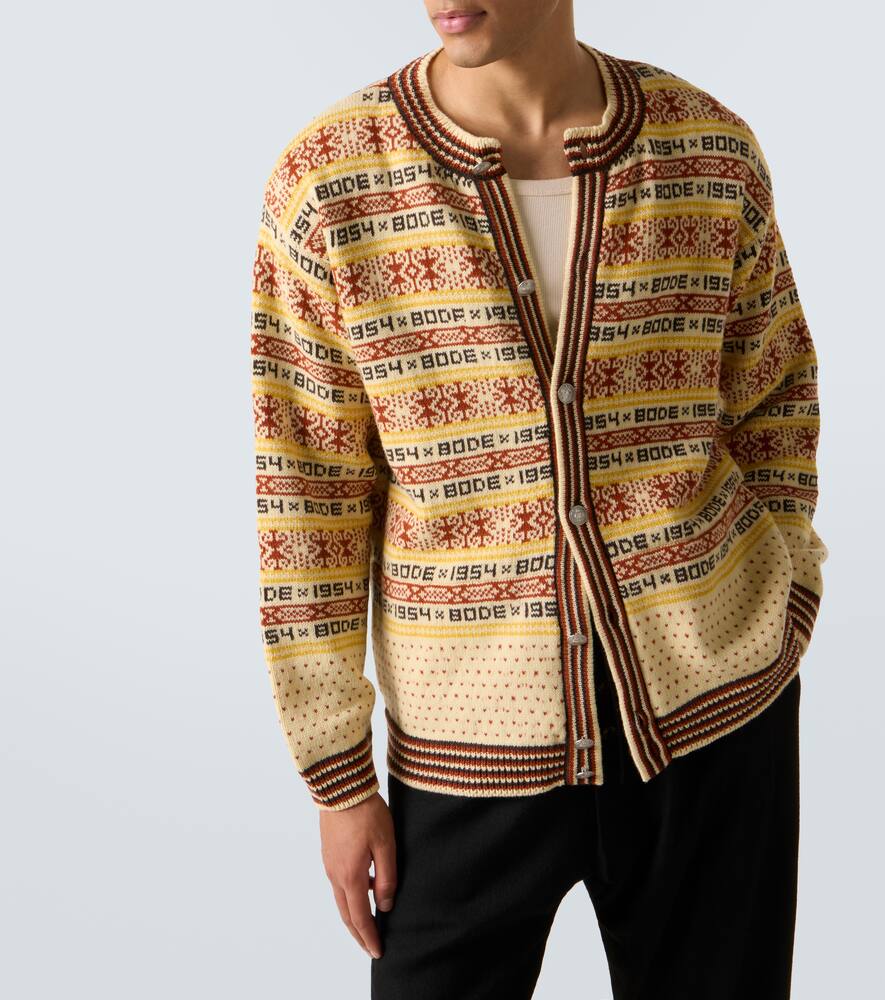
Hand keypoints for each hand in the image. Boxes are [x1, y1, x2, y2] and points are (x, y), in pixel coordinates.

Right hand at [319, 791, 396, 959]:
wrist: (341, 786)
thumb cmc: (366, 812)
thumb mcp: (386, 844)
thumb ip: (387, 877)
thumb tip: (385, 905)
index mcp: (351, 876)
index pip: (360, 917)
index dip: (369, 937)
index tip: (378, 951)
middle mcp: (336, 874)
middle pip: (346, 914)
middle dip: (359, 933)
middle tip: (371, 947)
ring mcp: (330, 864)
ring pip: (341, 899)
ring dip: (354, 915)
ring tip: (369, 923)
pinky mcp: (329, 853)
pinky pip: (339, 883)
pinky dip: (350, 897)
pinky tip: (365, 889)